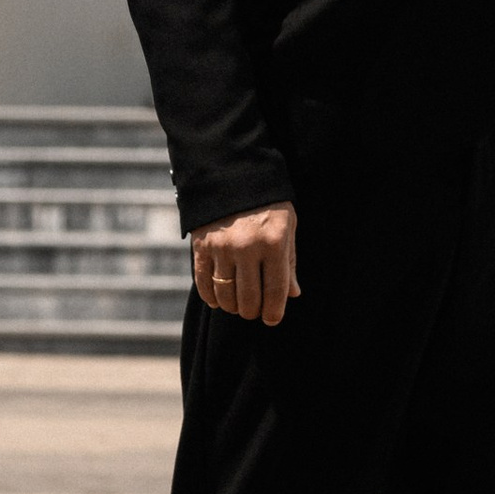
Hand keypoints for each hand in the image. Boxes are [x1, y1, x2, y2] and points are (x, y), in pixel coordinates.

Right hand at [191, 201, 298, 320]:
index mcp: (273, 242)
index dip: (274, 311)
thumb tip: (293, 294)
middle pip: (249, 299)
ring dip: (232, 307)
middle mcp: (247, 247)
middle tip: (255, 310)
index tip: (272, 319)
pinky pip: (204, 283)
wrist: (232, 174)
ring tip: (238, 304)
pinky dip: (211, 297)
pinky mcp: (201, 246)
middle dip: (253, 311)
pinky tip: (218, 299)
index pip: (275, 289)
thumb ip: (289, 261)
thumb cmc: (267, 202)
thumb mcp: (287, 225)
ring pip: (226, 295)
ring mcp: (222, 248)